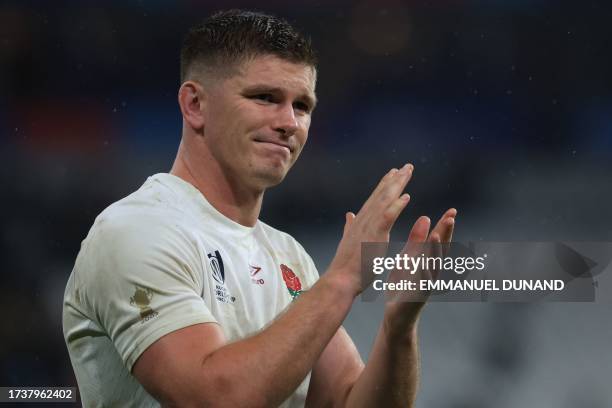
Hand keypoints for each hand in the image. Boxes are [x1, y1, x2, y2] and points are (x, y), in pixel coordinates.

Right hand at [327, 164, 414, 295]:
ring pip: (385, 201)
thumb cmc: (346, 266)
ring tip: (407, 172)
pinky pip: (387, 217)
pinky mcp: (374, 236)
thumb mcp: (349, 240)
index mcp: (361, 222)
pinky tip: (406, 196)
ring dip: (397, 185)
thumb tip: (349, 215)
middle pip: (381, 195)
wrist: (340, 279)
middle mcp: (364, 219)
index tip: (394, 173)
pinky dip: (396, 205)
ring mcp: (369, 226)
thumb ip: (350, 226)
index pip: (375, 199)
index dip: (385, 185)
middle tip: (407, 166)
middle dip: (394, 179)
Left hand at [383, 208, 456, 334]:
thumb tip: (426, 217)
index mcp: (427, 262)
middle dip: (445, 235)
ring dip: (435, 250)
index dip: (444, 227)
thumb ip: (416, 241)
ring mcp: (425, 285)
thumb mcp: (408, 259)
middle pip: (439, 250)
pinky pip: (420, 284)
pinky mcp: (416, 297)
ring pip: (432, 266)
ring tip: (437, 234)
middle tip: (452, 217)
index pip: (438, 241)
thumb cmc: (403, 287)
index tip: (452, 210)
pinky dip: (422, 273)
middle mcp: (430, 272)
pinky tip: (423, 263)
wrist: (396, 317)